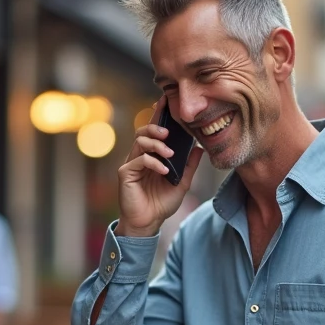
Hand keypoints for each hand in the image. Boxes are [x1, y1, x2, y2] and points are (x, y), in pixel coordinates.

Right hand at [116, 98, 203, 237]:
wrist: (148, 224)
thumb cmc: (161, 203)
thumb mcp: (181, 183)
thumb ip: (189, 166)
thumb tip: (200, 147)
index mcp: (152, 155)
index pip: (155, 131)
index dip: (158, 115)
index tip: (165, 101)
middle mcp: (139, 156)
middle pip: (143, 131)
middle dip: (156, 127)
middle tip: (169, 132)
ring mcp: (131, 164)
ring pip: (139, 142)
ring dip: (156, 144)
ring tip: (169, 153)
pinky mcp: (125, 174)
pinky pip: (138, 160)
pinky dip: (153, 162)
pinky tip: (163, 170)